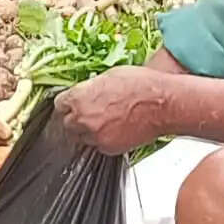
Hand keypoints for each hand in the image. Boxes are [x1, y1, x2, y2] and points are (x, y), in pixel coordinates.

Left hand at [55, 68, 171, 154]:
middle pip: (67, 124)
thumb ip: (90, 88)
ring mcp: (95, 136)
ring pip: (81, 137)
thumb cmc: (141, 85)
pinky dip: (103, 139)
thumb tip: (85, 93)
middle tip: (91, 112)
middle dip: (76, 118)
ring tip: (105, 121)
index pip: (59, 105)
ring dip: (88, 131)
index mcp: (79, 98)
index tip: (73, 103)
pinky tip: (116, 128)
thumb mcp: (109, 76)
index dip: (69, 103)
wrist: (163, 104)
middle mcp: (82, 119)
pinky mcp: (108, 148)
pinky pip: (98, 146)